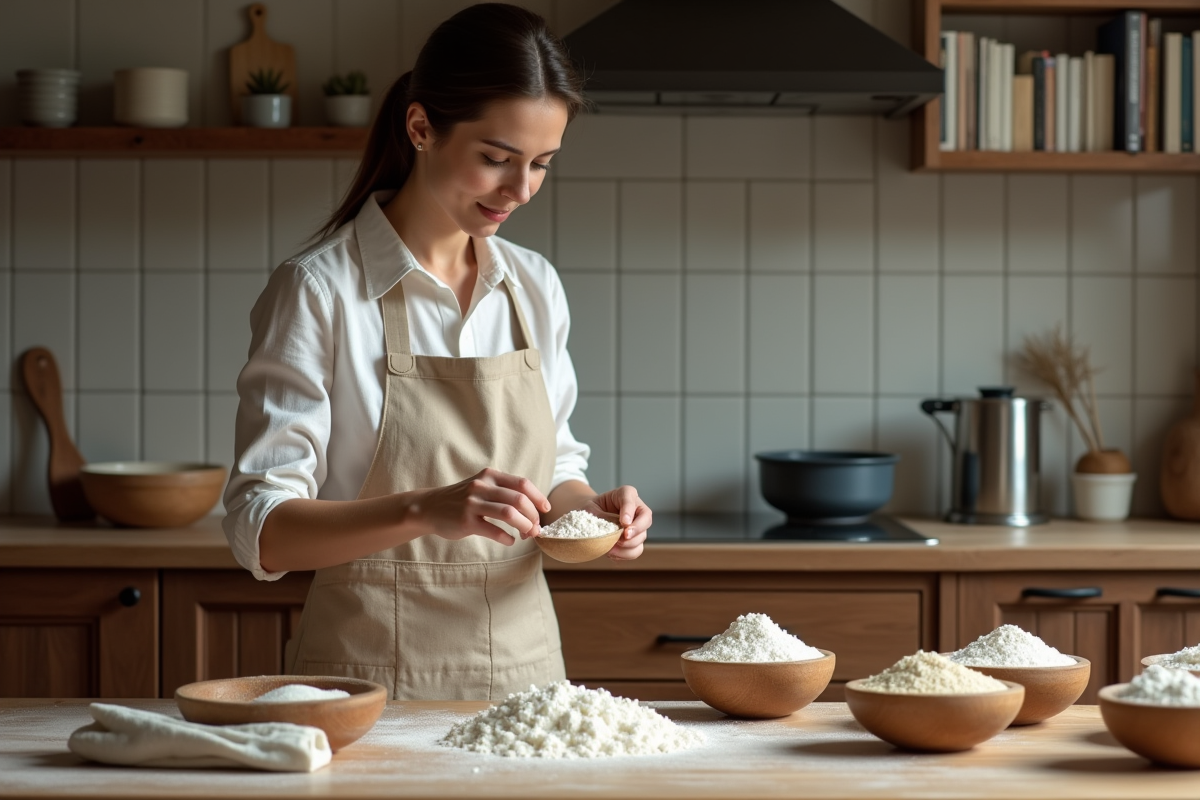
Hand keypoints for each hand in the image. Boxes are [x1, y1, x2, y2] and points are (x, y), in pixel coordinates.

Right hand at [412, 468, 550, 545]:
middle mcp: (482, 486)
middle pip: (519, 499)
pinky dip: (507, 538)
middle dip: (533, 516)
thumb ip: (503, 492)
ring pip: (509, 514)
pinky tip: (509, 540)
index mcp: (490, 476)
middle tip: (535, 528)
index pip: (523, 484)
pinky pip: (494, 530)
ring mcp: (473, 504)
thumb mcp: (481, 486)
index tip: (545, 510)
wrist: (428, 507)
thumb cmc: (461, 499)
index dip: (538, 498)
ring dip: (524, 526)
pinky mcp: (466, 521)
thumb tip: (533, 508)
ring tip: (527, 535)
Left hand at [581, 486, 650, 560]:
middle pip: (646, 518)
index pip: (630, 497)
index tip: (624, 522)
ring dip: (628, 545)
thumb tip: (612, 532)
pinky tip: (612, 552)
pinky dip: (625, 554)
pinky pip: (636, 550)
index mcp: (625, 494)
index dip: (629, 510)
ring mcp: (638, 525)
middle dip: (636, 529)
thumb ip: (602, 518)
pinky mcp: (634, 540)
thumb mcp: (590, 509)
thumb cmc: (591, 510)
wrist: (589, 518)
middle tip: (624, 536)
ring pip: (642, 537)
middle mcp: (636, 509)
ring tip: (611, 548)